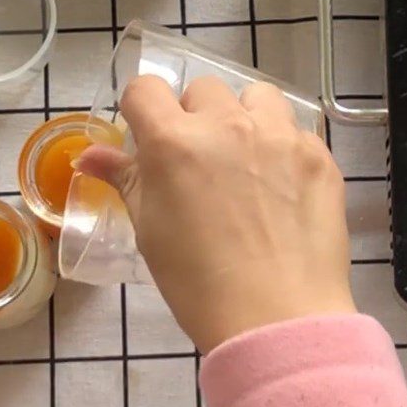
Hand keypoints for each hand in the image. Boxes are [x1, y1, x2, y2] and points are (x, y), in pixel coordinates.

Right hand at [75, 75, 355, 353]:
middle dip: (193, 116)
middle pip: (201, 89)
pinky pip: (294, 130)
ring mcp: (279, 135)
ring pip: (255, 96)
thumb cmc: (195, 279)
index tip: (146, 134)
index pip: (144, 88)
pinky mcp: (318, 155)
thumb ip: (123, 178)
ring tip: (245, 157)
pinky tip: (281, 187)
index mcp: (173, 141)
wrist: (275, 318)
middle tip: (198, 160)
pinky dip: (281, 147)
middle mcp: (226, 124)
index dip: (140, 108)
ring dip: (243, 116)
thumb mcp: (148, 226)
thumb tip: (88, 157)